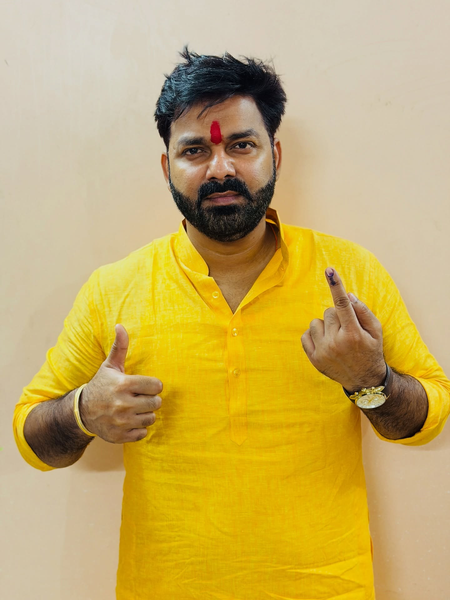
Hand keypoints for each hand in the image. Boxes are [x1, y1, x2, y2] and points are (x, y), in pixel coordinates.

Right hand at [79, 324, 162, 442]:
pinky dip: (138, 428)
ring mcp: (121, 422)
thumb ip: (120, 346)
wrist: (81, 412)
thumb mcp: (109, 366)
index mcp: (123, 385)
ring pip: (151, 418)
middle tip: (139, 398)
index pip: (156, 386)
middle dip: (150, 399)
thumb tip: (120, 325)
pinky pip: (142, 433)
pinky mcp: (120, 436)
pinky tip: (129, 421)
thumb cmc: (100, 385)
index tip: (144, 386)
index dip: (152, 385)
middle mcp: (122, 404)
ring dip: (145, 413)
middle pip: (156, 403)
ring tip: (134, 408)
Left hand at [301, 268, 385, 391]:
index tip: (329, 270)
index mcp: (353, 334)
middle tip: (347, 330)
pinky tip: (325, 343)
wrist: (364, 380)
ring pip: (316, 322)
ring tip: (336, 338)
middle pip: (329, 312)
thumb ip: (363, 312)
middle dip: (337, 316)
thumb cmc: (371, 350)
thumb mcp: (376, 331)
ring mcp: (323, 352)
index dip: (336, 285)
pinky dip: (314, 335)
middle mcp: (336, 342)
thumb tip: (348, 295)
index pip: (343, 304)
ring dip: (325, 326)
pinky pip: (305, 335)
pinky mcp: (313, 358)